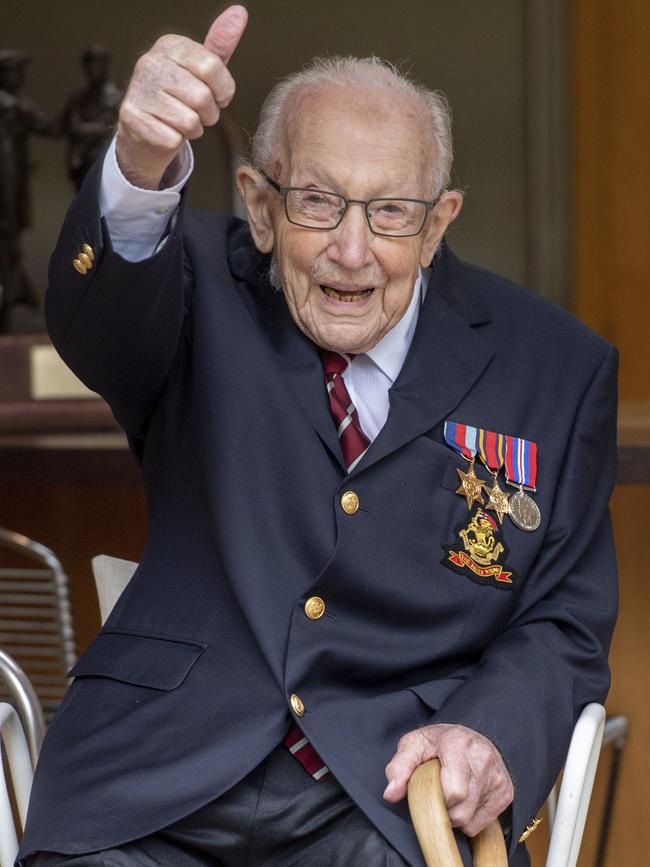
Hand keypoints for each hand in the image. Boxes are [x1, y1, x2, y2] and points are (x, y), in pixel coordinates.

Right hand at [116, 4, 247, 188]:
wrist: (146, 130)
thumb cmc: (180, 98)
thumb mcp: (202, 70)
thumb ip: (220, 45)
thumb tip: (239, 13)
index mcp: (169, 45)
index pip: (212, 66)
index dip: (223, 90)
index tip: (218, 95)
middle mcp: (150, 62)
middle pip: (202, 97)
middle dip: (208, 113)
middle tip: (196, 111)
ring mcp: (138, 89)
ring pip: (190, 121)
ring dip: (193, 130)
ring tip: (180, 121)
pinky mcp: (132, 118)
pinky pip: (174, 139)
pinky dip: (176, 142)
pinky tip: (167, 131)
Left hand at [383, 723, 513, 837]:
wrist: (468, 737)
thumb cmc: (437, 743)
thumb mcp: (413, 745)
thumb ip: (399, 767)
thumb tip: (391, 793)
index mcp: (458, 743)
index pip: (454, 791)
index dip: (436, 799)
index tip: (428, 790)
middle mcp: (483, 757)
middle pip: (462, 810)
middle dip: (443, 809)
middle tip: (437, 794)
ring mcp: (498, 776)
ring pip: (471, 819)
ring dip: (455, 815)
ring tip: (450, 794)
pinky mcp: (506, 791)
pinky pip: (482, 823)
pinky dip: (469, 818)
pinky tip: (465, 799)